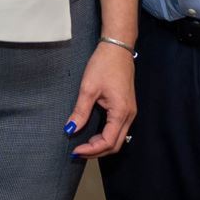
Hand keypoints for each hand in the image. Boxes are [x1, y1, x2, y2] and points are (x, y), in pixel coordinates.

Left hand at [67, 41, 136, 158]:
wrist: (117, 48)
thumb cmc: (103, 65)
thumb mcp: (88, 88)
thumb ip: (80, 111)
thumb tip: (70, 129)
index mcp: (121, 112)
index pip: (108, 141)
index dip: (91, 150)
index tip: (75, 150)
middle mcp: (129, 115)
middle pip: (115, 144)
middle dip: (97, 151)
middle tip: (78, 151)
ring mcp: (130, 112)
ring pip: (118, 138)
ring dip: (101, 144)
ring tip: (83, 144)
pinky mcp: (127, 107)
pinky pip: (118, 129)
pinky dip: (106, 136)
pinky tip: (93, 133)